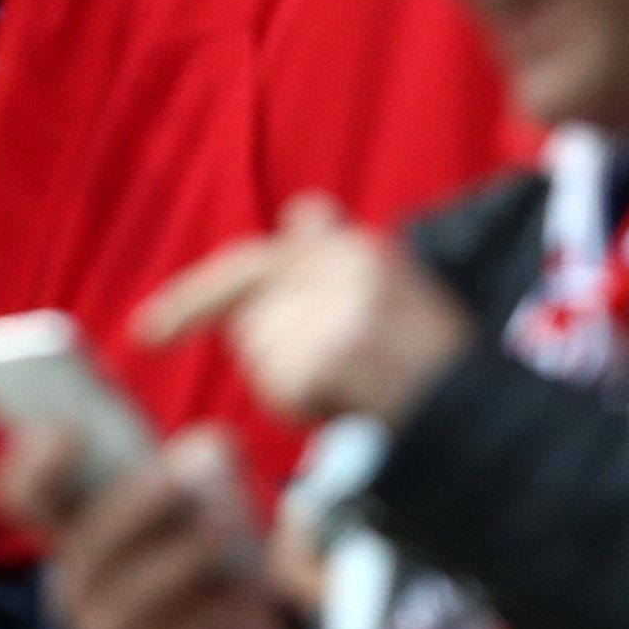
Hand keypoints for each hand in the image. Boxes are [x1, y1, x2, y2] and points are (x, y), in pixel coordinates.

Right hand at [0, 424, 299, 628]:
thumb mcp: (187, 499)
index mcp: (67, 528)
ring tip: (233, 523)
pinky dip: (224, 596)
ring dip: (194, 545)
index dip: (32, 465)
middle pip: (93, 536)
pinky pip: (187, 623)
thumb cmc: (193, 551)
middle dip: (148, 497)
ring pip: (143, 582)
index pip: (20, 496)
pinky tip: (248, 581)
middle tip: (201, 468)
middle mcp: (72, 581)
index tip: (68, 432)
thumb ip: (195, 462)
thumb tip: (219, 447)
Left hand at [139, 195, 475, 423]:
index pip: (250, 265)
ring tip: (357, 389)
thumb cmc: (435, 365)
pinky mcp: (332, 352)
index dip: (191, 301)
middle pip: (249, 317)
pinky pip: (281, 390)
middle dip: (274, 355)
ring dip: (292, 385)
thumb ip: (337, 256)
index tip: (143, 334)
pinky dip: (306, 410)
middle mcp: (344, 264)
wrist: (485, 420)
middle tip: (340, 379)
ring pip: (261, 355)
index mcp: (357, 247)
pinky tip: (354, 407)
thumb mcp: (395, 293)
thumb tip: (303, 209)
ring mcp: (337, 308)